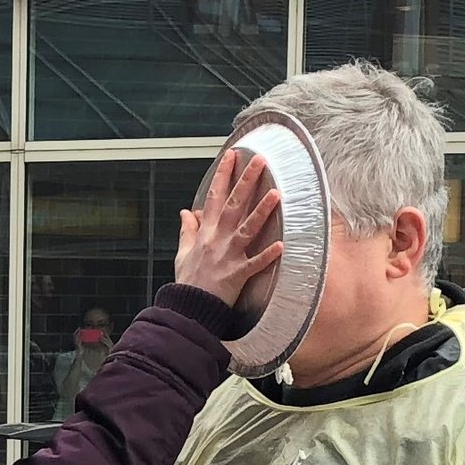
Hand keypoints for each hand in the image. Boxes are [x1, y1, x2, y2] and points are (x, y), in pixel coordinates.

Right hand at [173, 149, 285, 309]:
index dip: (223, 174)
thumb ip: (187, 230)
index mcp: (205, 232)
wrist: (188, 308)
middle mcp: (217, 239)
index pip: (214, 196)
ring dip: (262, 211)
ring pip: (247, 228)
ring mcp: (228, 256)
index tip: (233, 156)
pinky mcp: (237, 275)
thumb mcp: (183, 253)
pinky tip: (281, 245)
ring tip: (277, 194)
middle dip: (246, 181)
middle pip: (233, 204)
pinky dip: (267, 256)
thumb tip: (185, 212)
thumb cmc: (188, 282)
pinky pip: (255, 263)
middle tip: (260, 162)